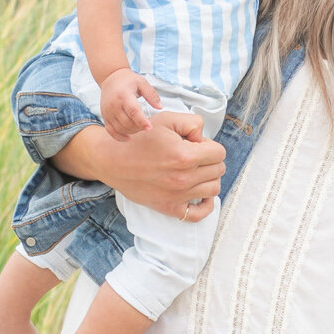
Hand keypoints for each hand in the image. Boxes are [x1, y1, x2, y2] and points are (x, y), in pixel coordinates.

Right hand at [51, 113, 224, 220]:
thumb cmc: (139, 138)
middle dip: (210, 160)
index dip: (209, 145)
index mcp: (185, 156)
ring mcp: (178, 196)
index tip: (196, 145)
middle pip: (218, 170)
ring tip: (196, 171)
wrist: (113, 160)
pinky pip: (199, 214)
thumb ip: (193, 123)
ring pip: (214, 189)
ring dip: (209, 178)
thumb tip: (203, 139)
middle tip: (194, 156)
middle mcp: (184, 178)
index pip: (219, 153)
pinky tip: (199, 193)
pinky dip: (205, 204)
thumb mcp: (166, 119)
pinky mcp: (170, 208)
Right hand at [100, 68, 161, 140]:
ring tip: (139, 128)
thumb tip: (160, 107)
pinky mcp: (105, 116)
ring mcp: (108, 112)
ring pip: (120, 128)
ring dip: (132, 132)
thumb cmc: (128, 80)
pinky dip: (119, 137)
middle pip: (127, 122)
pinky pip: (111, 131)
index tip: (150, 127)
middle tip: (146, 125)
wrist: (110, 78)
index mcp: (124, 95)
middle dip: (139, 127)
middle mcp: (114, 104)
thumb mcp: (142, 82)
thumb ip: (152, 95)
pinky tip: (128, 138)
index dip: (142, 121)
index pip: (133, 111)